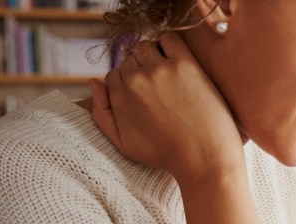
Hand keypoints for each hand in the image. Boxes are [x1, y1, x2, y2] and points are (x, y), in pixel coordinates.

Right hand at [88, 31, 244, 184]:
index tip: (144, 96)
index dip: (128, 84)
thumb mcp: (123, 143)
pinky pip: (170, 38)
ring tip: (167, 75)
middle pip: (130, 61)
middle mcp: (136, 80)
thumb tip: (92, 82)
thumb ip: (101, 113)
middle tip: (159, 88)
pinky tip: (178, 61)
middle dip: (140, 71)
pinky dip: (170, 44)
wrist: (204, 157)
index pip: (114, 75)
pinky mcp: (186, 65)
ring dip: (153, 56)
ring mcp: (161, 70)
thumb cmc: (165, 154)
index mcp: (119, 97)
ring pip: (146, 47)